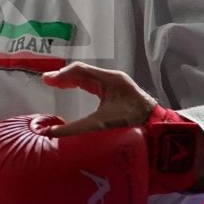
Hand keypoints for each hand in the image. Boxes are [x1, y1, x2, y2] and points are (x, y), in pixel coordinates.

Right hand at [40, 62, 155, 136]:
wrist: (156, 126)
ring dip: (71, 80)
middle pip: (83, 71)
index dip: (62, 75)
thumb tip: (52, 133)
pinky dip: (80, 84)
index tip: (47, 81)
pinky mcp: (116, 91)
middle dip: (64, 76)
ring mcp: (114, 83)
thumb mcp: (101, 124)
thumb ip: (76, 128)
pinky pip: (94, 83)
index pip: (80, 70)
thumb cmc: (131, 122)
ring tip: (56, 85)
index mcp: (108, 79)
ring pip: (88, 76)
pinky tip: (73, 89)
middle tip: (47, 82)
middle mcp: (111, 78)